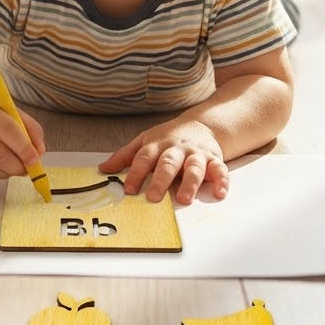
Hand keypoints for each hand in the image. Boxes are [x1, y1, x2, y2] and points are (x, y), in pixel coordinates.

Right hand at [0, 97, 45, 185]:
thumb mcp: (10, 113)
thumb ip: (30, 128)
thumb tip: (40, 152)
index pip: (9, 131)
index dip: (24, 148)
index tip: (35, 159)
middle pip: (0, 156)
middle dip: (19, 166)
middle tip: (28, 168)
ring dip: (8, 173)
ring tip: (10, 163)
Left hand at [98, 119, 228, 203]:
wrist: (201, 126)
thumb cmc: (168, 138)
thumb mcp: (145, 141)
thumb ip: (125, 156)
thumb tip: (103, 169)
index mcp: (157, 145)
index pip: (144, 158)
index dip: (135, 173)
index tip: (128, 189)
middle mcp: (176, 149)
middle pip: (168, 163)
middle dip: (161, 180)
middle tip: (154, 197)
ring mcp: (196, 154)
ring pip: (194, 167)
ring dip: (190, 183)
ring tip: (184, 198)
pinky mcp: (214, 159)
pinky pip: (219, 170)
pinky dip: (221, 181)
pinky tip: (219, 193)